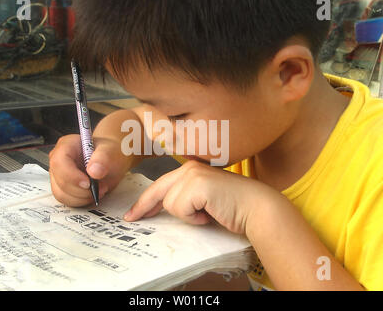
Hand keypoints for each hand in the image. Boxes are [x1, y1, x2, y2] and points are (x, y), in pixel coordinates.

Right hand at [49, 134, 130, 206]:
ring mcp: (59, 175)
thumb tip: (94, 171)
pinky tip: (93, 193)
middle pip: (60, 182)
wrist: (111, 159)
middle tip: (101, 186)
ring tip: (99, 189)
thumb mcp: (110, 150)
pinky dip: (82, 201)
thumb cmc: (108, 152)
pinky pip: (67, 200)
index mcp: (67, 146)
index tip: (89, 183)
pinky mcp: (64, 188)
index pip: (59, 162)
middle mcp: (59, 161)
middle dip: (82, 190)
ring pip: (62, 195)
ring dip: (83, 197)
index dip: (72, 176)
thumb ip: (103, 158)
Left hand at [124, 160, 276, 234]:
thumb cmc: (233, 206)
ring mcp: (193, 174)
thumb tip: (162, 206)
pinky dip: (194, 217)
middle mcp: (189, 167)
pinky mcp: (197, 184)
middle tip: (130, 218)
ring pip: (170, 203)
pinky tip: (210, 213)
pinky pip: (181, 208)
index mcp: (191, 168)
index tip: (135, 212)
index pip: (162, 184)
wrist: (256, 207)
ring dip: (188, 215)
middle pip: (157, 190)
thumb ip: (186, 196)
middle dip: (143, 206)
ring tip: (208, 213)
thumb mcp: (204, 198)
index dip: (146, 200)